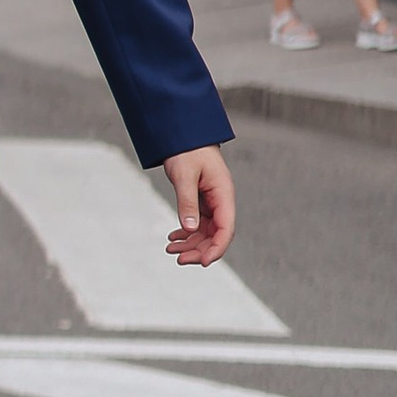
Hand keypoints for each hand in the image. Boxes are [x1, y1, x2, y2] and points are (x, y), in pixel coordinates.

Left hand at [161, 147, 235, 268]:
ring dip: (190, 244)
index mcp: (223, 194)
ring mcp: (212, 202)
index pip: (226, 229)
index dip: (216, 248)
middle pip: (216, 235)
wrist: (184, 134)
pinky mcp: (202, 201)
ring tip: (171, 250)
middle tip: (179, 259)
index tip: (202, 262)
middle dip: (199, 250)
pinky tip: (173, 238)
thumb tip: (191, 229)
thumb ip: (188, 202)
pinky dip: (186, 233)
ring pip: (205, 231)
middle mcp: (221, 201)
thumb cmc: (188, 150)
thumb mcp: (185, 176)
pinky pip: (197, 224)